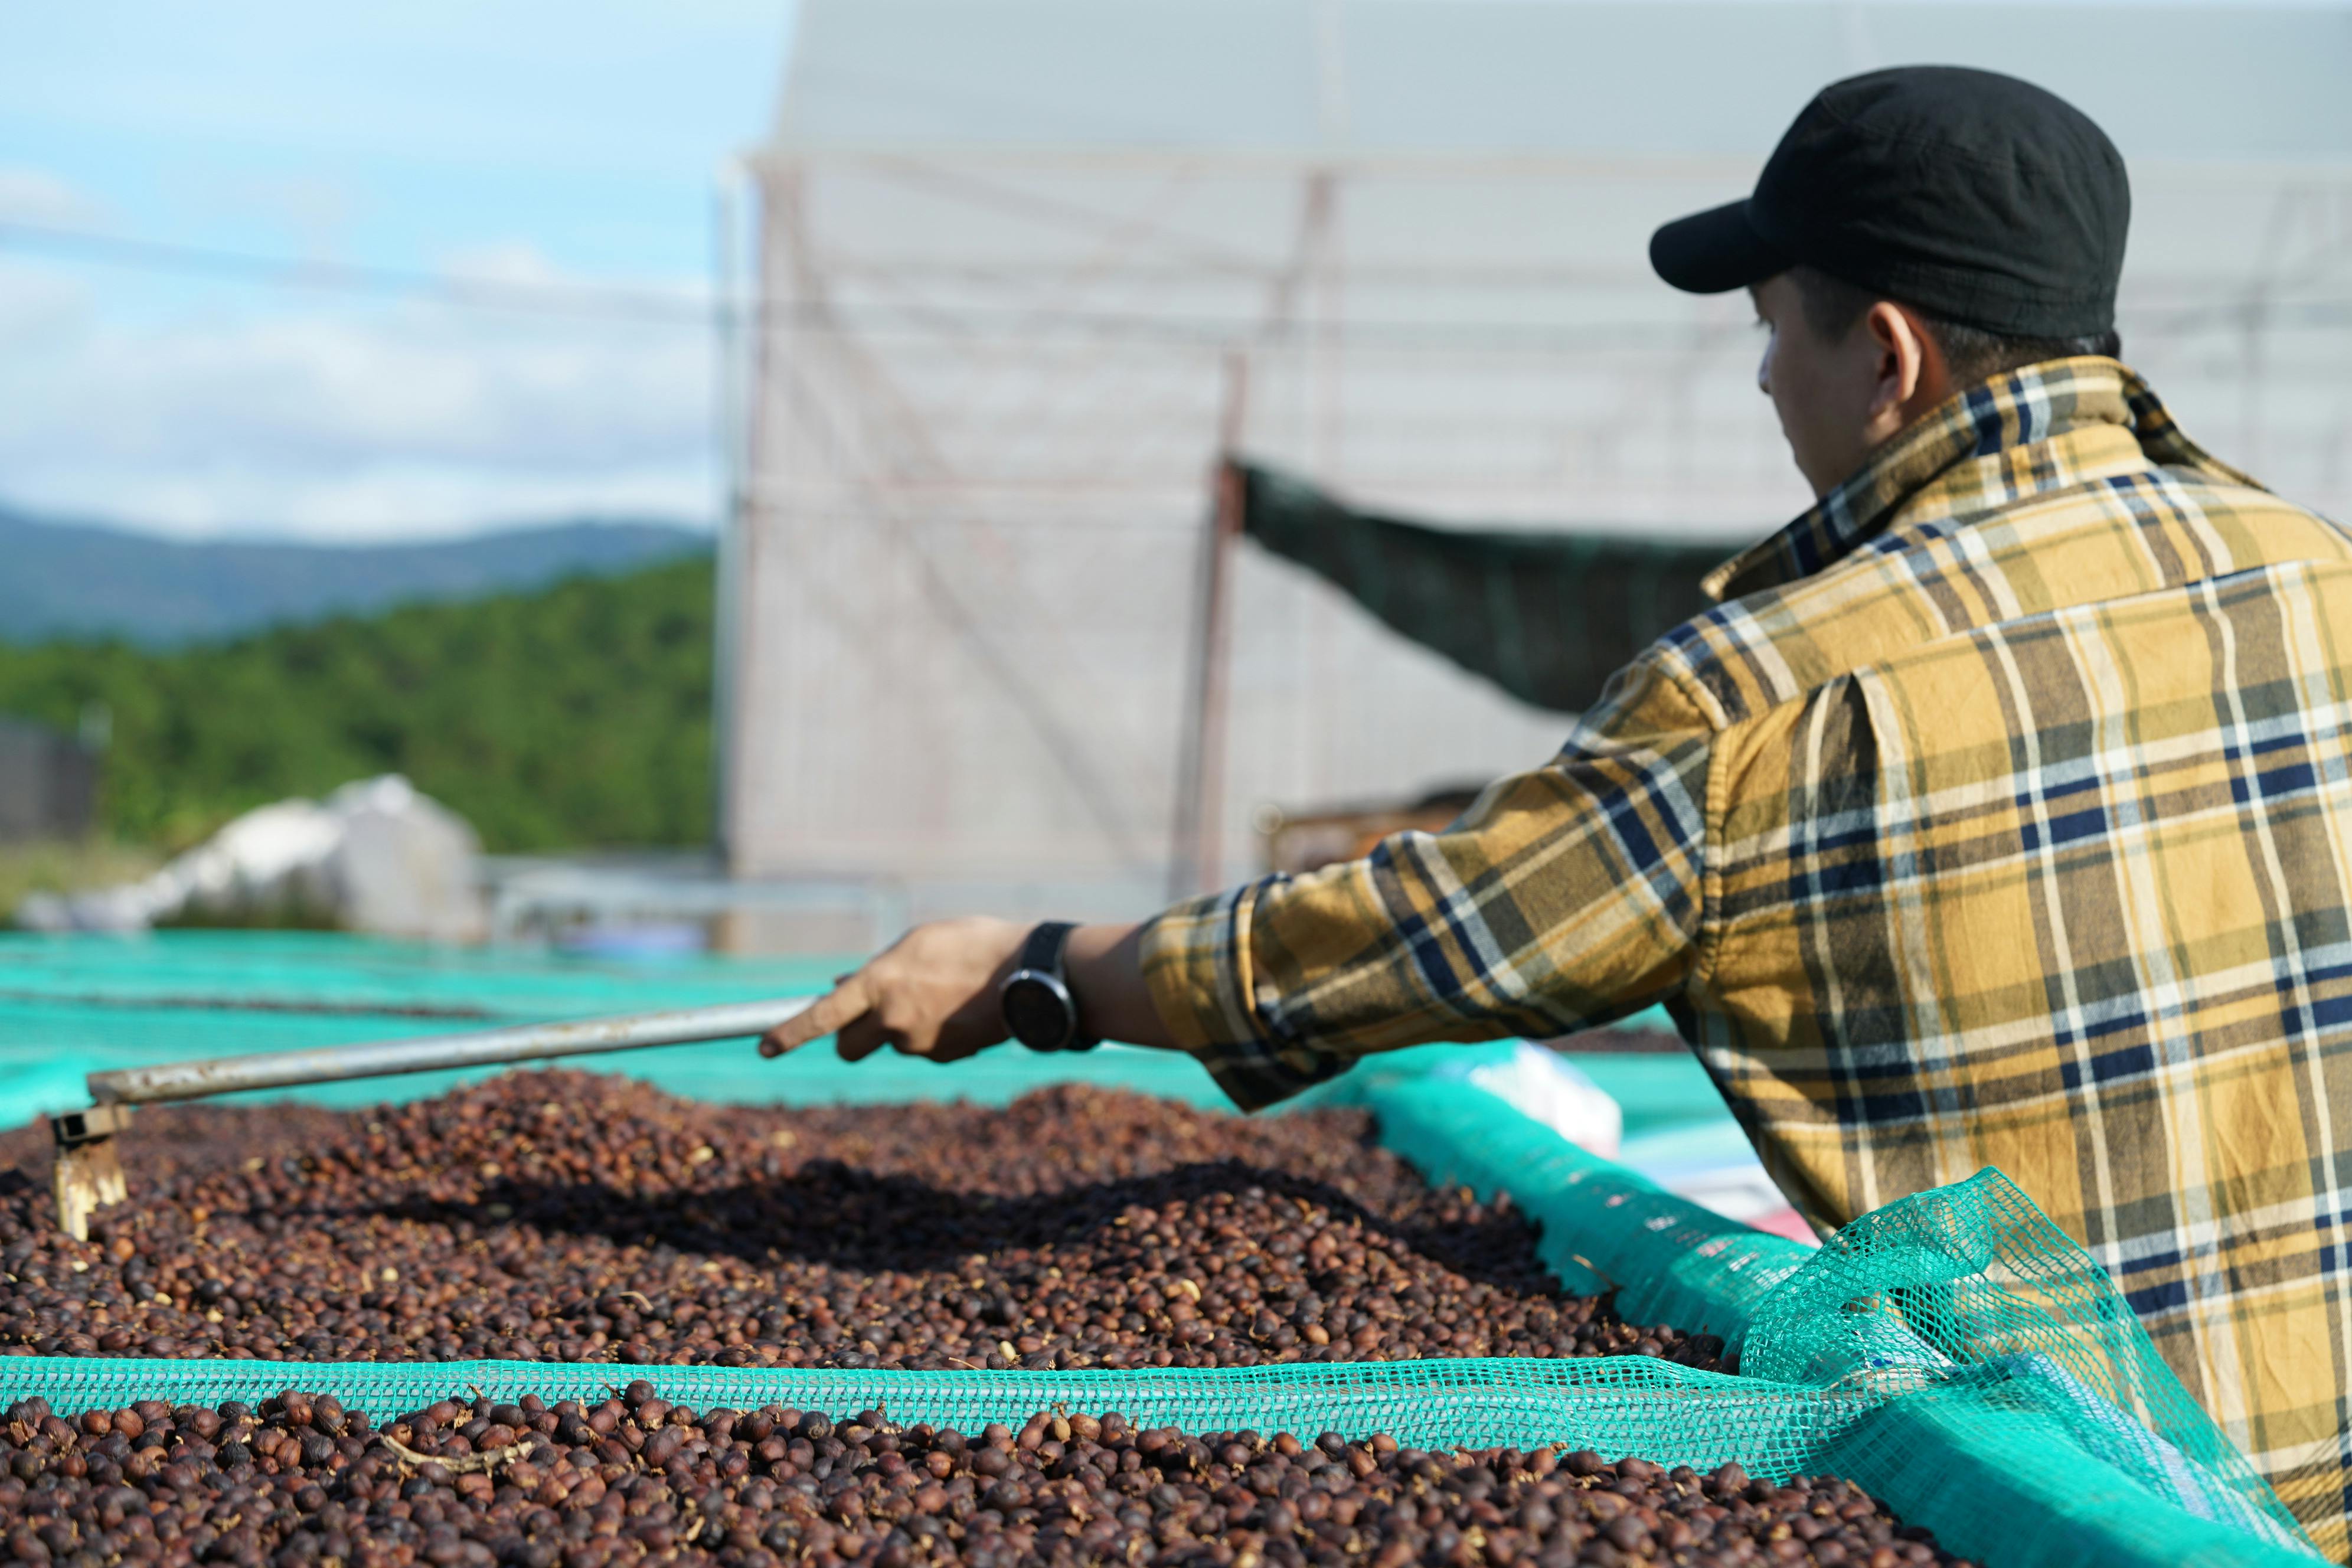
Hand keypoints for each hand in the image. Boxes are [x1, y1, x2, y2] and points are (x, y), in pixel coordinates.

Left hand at [758, 917, 1027, 1062]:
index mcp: (879, 983)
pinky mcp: (943, 1056)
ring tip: (940, 994)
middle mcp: (891, 1019)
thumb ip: (877, 969)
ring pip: (892, 1043)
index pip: (821, 1017)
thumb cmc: (970, 943)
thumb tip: (842, 987)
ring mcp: (917, 1043)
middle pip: (848, 1046)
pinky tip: (959, 1009)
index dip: (788, 1034)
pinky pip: (924, 1049)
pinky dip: (933, 1034)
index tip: (764, 1050)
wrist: (1028, 973)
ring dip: (902, 1027)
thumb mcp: (916, 943)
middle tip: (872, 1016)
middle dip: (852, 1036)